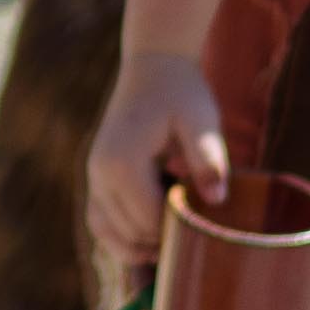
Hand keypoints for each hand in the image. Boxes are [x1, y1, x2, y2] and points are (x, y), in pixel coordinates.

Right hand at [82, 47, 230, 276]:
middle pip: (129, 232)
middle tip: (197, 236)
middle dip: (161, 240)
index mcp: (122, 162)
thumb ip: (209, 159)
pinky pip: (100, 220)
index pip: (149, 220)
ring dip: (138, 244)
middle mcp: (99, 173)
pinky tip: (151, 235)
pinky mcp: (96, 177)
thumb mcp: (201, 120)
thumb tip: (217, 200)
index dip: (179, 231)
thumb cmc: (181, 92)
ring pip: (106, 232)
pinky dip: (121, 235)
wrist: (153, 65)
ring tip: (172, 243)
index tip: (209, 229)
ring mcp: (93, 176)